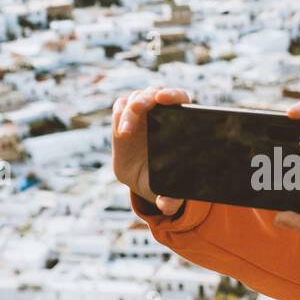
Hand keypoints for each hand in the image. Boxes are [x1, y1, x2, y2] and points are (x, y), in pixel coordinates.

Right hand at [111, 86, 188, 213]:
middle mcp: (160, 113)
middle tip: (136, 108)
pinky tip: (121, 131)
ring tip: (125, 132)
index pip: (180, 98)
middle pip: (154, 93)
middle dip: (145, 98)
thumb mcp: (166, 190)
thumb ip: (170, 199)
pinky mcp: (124, 118)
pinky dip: (119, 115)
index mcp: (178, 123)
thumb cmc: (162, 180)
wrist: (143, 179)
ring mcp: (142, 113)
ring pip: (136, 99)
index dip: (173, 94)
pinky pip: (120, 108)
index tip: (164, 99)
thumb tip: (166, 205)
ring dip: (129, 110)